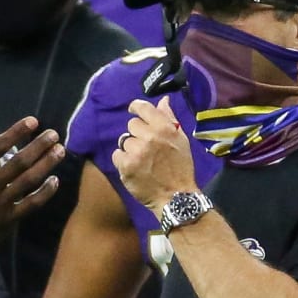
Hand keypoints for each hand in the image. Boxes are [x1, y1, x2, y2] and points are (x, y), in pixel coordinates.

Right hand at [0, 118, 62, 257]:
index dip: (17, 131)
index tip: (33, 121)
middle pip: (19, 162)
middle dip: (39, 146)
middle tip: (54, 134)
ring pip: (28, 181)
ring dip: (47, 164)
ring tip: (60, 151)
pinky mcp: (7, 221)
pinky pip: (31, 204)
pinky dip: (45, 192)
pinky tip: (55, 181)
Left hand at [110, 96, 197, 212]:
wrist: (175, 196)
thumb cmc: (180, 167)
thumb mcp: (181, 140)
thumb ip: (169, 119)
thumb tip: (163, 100)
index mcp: (165, 128)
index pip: (143, 108)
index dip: (136, 107)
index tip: (133, 110)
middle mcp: (150, 137)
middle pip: (132, 125)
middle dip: (137, 134)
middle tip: (146, 147)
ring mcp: (136, 152)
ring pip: (124, 141)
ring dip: (130, 149)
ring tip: (142, 160)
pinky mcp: (126, 166)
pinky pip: (117, 155)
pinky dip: (122, 161)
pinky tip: (133, 168)